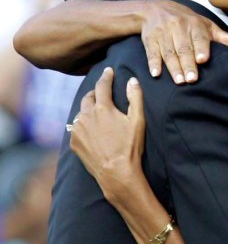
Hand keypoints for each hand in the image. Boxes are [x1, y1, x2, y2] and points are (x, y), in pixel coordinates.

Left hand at [69, 67, 146, 205]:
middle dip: (95, 94)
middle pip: (88, 98)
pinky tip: (92, 132)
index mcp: (102, 108)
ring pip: (81, 113)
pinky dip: (84, 126)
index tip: (108, 71)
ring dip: (88, 111)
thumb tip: (132, 80)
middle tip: (102, 94)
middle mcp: (86, 116)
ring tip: (97, 115)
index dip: (106, 77)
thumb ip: (135, 98)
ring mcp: (77, 129)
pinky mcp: (73, 142)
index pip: (102, 86)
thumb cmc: (130, 147)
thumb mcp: (138, 121)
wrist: (116, 173)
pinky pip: (77, 128)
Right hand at [140, 0, 227, 83]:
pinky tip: (156, 74)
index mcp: (194, 24)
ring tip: (179, 81)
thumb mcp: (206, 25)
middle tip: (192, 80)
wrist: (155, 9)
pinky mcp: (150, 39)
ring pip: (168, 52)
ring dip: (173, 67)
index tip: (202, 60)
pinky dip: (153, 63)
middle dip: (187, 64)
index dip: (201, 49)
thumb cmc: (187, 21)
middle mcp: (178, 27)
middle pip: (183, 48)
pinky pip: (151, 52)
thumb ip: (222, 37)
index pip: (198, 38)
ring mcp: (162, 33)